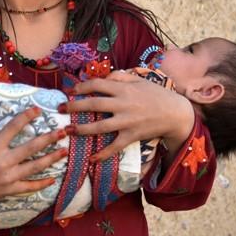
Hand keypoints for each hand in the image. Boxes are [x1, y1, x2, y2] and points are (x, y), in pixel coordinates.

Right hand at [0, 106, 66, 230]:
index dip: (27, 116)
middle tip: (63, 131)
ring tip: (64, 151)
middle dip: (48, 138)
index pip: (14, 127)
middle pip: (31, 147)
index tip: (38, 110)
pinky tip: (52, 178)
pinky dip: (41, 183)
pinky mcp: (9, 190)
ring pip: (34, 167)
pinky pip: (28, 187)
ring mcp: (8, 177)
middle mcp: (3, 162)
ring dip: (51, 158)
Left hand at [61, 71, 194, 161]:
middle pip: (93, 104)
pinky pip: (115, 146)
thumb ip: (120, 77)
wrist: (175, 113)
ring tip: (68, 131)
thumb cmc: (156, 94)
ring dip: (82, 129)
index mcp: (123, 89)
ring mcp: (127, 121)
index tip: (70, 91)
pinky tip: (91, 158)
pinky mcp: (132, 136)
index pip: (97, 85)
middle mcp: (122, 104)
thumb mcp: (138, 80)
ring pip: (100, 126)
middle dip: (74, 106)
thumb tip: (102, 77)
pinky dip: (103, 153)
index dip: (81, 87)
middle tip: (59, 109)